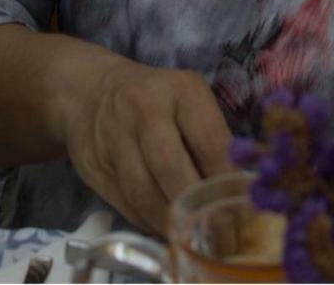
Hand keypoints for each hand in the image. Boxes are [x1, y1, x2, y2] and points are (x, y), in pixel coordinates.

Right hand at [61, 55, 236, 236]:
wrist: (90, 91)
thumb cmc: (159, 99)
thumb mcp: (192, 102)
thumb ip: (214, 141)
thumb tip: (239, 195)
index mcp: (182, 92)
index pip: (210, 143)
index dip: (226, 184)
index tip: (243, 213)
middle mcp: (145, 111)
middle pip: (171, 169)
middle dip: (196, 210)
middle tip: (219, 239)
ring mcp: (114, 139)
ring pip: (143, 193)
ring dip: (171, 224)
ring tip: (194, 242)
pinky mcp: (94, 167)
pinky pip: (126, 204)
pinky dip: (149, 223)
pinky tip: (166, 231)